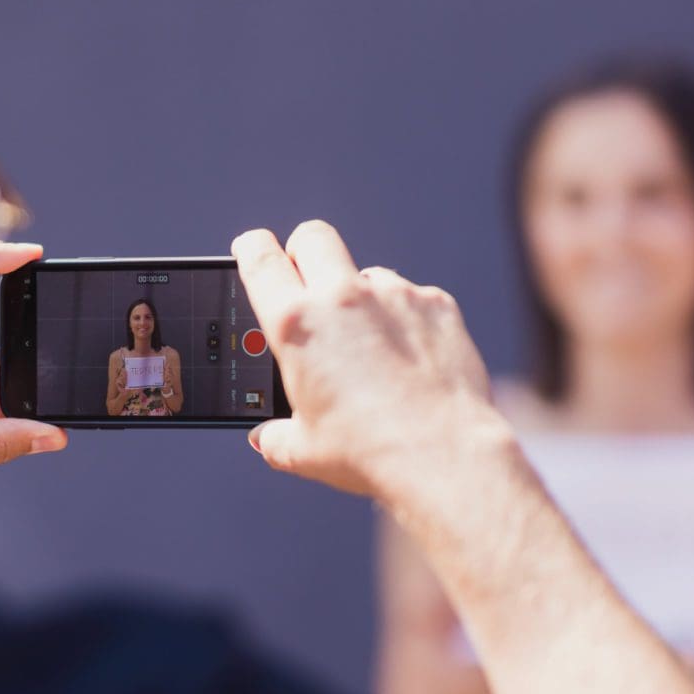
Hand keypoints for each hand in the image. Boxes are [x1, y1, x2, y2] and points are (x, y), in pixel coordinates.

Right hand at [231, 221, 501, 498]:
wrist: (442, 455)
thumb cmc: (366, 453)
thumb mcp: (303, 450)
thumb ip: (276, 435)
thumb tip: (268, 436)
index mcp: (296, 324)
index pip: (259, 257)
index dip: (251, 247)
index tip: (252, 249)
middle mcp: (342, 297)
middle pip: (313, 237)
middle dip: (304, 253)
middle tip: (307, 284)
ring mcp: (395, 294)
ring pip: (366, 274)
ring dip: (360, 297)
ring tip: (371, 348)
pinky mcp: (436, 304)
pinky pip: (411, 298)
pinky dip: (404, 320)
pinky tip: (411, 360)